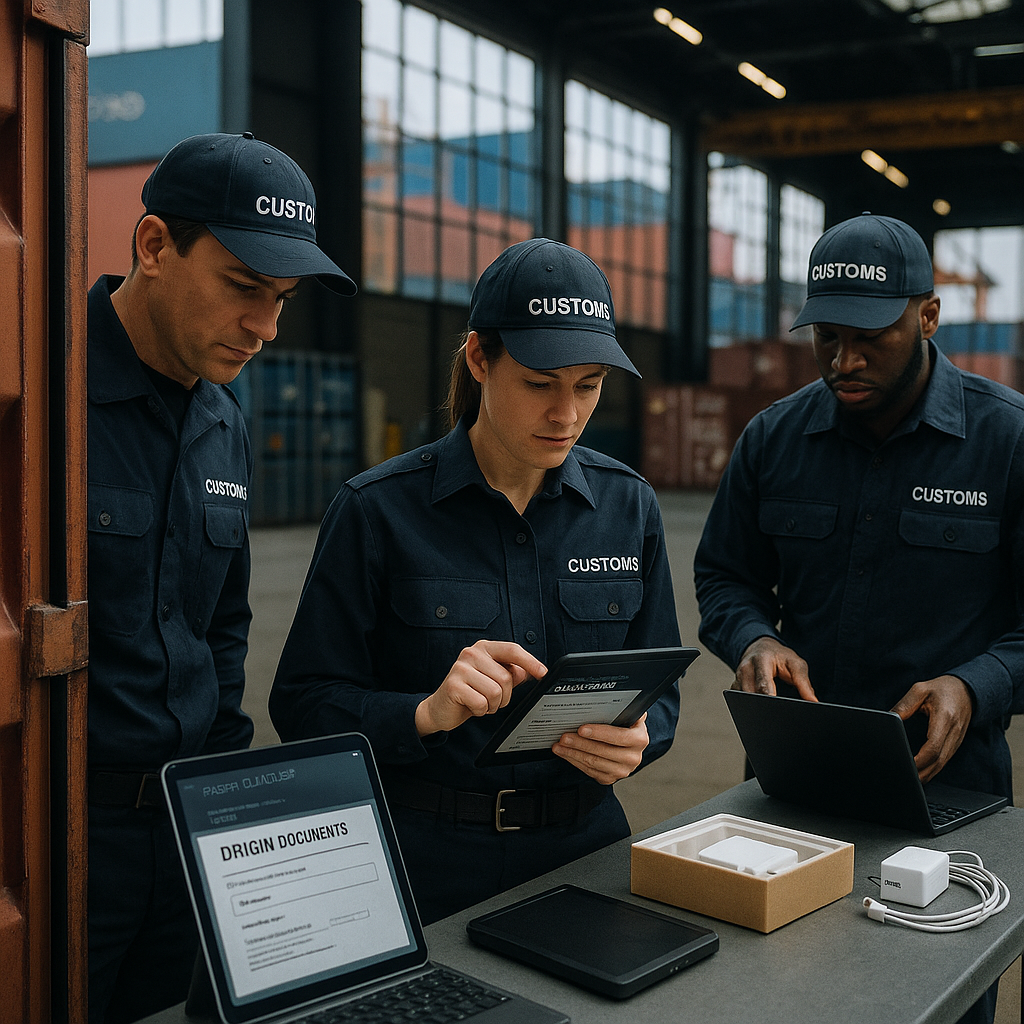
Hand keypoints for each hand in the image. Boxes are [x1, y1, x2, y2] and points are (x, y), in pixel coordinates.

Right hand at [414, 640, 546, 736]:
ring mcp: (460, 668)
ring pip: (496, 692)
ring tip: (481, 702)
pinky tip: (471, 707)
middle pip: (506, 678)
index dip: (530, 662)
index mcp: (484, 648)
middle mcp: (472, 653)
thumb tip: (533, 670)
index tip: (543, 673)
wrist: (440, 708)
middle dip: (504, 696)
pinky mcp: (453, 685)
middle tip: (491, 699)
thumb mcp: (493, 680)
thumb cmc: (470, 692)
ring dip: (493, 705)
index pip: (513, 650)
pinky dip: (481, 711)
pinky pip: (481, 703)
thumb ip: (511, 673)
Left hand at [552, 713, 649, 784]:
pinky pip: (589, 771)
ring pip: (593, 762)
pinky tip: (566, 753)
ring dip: (573, 753)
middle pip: (602, 751)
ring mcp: (621, 770)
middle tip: (565, 736)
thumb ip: (624, 706)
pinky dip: (575, 761)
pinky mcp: (610, 778)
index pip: (618, 736)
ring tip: (560, 745)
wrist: (630, 745)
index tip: (581, 729)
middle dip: (580, 743)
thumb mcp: (629, 714)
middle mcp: (632, 757)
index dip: (599, 733)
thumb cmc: (626, 726)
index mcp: (639, 739)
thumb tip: (615, 695)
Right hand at [734, 636, 816, 700]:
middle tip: (778, 713)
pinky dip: (751, 705)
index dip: (770, 698)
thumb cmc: (779, 656)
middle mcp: (745, 669)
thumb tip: (813, 702)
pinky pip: (740, 701)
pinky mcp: (735, 686)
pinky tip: (761, 706)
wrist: (760, 648)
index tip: (777, 707)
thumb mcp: (796, 664)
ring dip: (757, 706)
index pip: (763, 685)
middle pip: (752, 695)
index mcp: (761, 660)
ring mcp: (737, 678)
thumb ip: (804, 683)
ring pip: (745, 701)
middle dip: (764, 706)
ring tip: (771, 708)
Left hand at [891, 675, 973, 783]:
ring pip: (942, 763)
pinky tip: (922, 773)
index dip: (920, 759)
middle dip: (922, 772)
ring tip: (910, 780)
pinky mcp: (955, 743)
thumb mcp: (920, 690)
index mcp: (945, 718)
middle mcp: (953, 732)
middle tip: (905, 778)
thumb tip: (890, 718)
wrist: (967, 690)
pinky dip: (933, 769)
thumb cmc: (942, 689)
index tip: (907, 764)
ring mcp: (956, 739)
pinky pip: (944, 760)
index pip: (934, 746)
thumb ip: (904, 705)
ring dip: (927, 774)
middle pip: (939, 760)